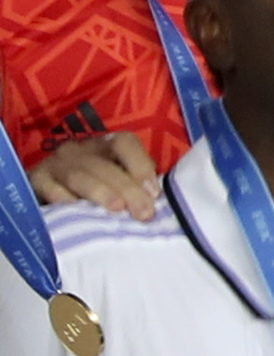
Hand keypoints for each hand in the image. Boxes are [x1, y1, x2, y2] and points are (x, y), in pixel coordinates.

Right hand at [30, 132, 163, 216]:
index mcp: (104, 145)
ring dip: (100, 192)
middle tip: (143, 212)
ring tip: (117, 209)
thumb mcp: (113, 180)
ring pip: (80, 175)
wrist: (43, 193)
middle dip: (127, 188)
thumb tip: (155, 200)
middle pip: (105, 164)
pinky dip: (63, 198)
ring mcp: (56, 163)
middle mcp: (80, 150)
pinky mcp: (36, 179)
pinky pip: (50, 187)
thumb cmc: (91, 187)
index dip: (141, 165)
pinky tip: (76, 210)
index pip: (125, 143)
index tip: (155, 193)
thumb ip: (133, 185)